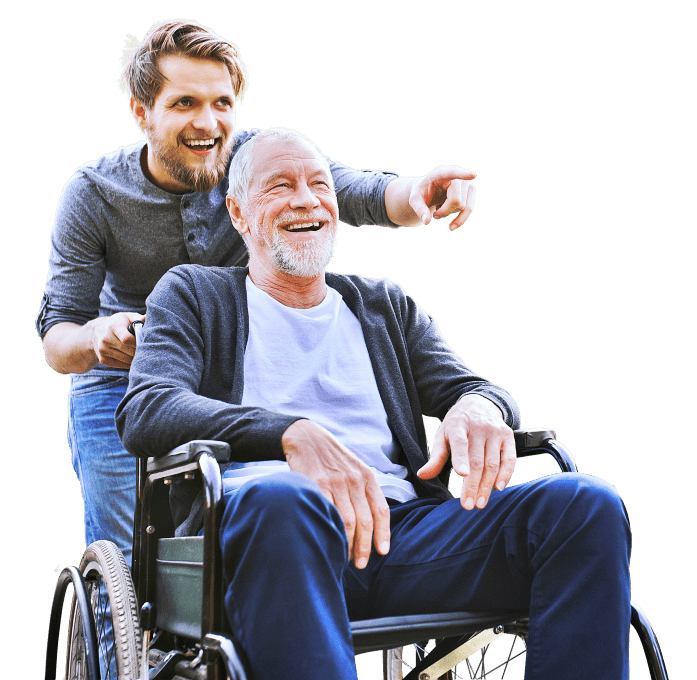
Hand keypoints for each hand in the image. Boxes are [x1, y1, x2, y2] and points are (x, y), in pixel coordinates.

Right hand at [90, 312, 145, 368]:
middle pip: (129, 351)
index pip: (127, 339)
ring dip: (136, 358)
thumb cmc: (117, 323)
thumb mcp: (126, 317)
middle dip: (140, 351)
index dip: (138, 342)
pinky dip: (129, 363)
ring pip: (127, 360)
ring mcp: (103, 351)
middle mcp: (106, 339)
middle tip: (147, 349)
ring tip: (141, 353)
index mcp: (113, 326)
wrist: (96, 332)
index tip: (145, 341)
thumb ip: (138, 319)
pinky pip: (122, 365)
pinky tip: (132, 356)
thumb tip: (147, 318)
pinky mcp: (103, 360)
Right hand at [281, 420, 390, 568]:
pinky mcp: (317, 485)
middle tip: (361, 564)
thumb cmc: (331, 458)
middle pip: (365, 521)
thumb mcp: (353, 467)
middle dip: (365, 547)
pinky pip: (327, 514)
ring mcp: (335, 483)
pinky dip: (330, 531)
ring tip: (345, 557)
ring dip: (348, 544)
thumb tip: (370, 522)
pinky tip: (329, 541)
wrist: (306, 437)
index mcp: (366, 476)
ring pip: (347, 521)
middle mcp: (354, 480)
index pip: (381, 510)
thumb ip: (362, 490)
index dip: (383, 534)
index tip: (382, 551)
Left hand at [409, 165, 476, 230]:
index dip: (463, 174)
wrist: (429, 191)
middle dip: (444, 212)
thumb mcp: (414, 200)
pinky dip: (460, 219)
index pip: (452, 172)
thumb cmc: (422, 193)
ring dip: (450, 214)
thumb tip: (426, 221)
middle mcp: (456, 175)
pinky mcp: (470, 191)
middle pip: (456, 200)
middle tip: (434, 214)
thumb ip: (419, 209)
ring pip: (463, 206)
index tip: (473, 175)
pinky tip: (451, 224)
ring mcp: (465, 182)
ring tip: (439, 212)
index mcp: (440, 173)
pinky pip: (469, 209)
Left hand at [417, 394, 514, 509]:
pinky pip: (509, 458)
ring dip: (487, 485)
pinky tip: (498, 488)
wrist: (479, 403)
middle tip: (468, 505)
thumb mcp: (443, 435)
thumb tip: (422, 475)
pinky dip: (506, 474)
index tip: (461, 474)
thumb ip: (436, 457)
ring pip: (492, 463)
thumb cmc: (457, 424)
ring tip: (480, 502)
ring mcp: (495, 431)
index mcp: (458, 425)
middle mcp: (478, 427)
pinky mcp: (508, 436)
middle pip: (477, 460)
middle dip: (472, 485)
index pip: (460, 443)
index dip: (461, 459)